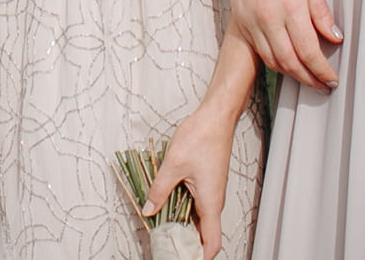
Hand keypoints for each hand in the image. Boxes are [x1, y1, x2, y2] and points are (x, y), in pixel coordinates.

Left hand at [142, 102, 235, 259]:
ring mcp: (211, 192)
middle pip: (204, 233)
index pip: (212, 242)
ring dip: (183, 225)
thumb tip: (149, 210)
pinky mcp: (207, 183)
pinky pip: (196, 204)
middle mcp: (214, 201)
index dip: (200, 256)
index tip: (184, 258)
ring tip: (162, 229)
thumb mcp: (173, 165)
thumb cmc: (201, 138)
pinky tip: (167, 206)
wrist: (215, 118)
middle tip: (167, 246)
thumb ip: (159, 190)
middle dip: (187, 243)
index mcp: (210, 202)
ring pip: (198, 218)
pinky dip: (183, 210)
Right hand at [216, 0, 340, 89]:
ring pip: (272, 60)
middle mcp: (267, 17)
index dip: (323, 71)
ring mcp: (249, 19)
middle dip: (309, 79)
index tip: (333, 79)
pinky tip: (286, 61)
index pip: (309, 52)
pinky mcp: (239, 17)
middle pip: (290, 63)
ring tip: (307, 77)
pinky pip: (258, 49)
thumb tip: (335, 37)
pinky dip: (273, 61)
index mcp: (289, 5)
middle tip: (324, 85)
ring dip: (291, 74)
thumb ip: (321, 10)